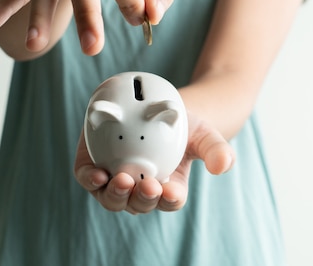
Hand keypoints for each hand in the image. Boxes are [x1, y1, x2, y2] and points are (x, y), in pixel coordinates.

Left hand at [73, 115, 234, 213]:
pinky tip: (97, 173)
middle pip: (139, 204)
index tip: (171, 190)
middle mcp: (140, 190)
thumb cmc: (182, 127)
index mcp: (168, 189)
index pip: (169, 201)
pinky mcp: (94, 166)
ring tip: (123, 180)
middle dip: (142, 198)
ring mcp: (116, 180)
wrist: (154, 107)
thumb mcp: (203, 133)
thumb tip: (223, 166)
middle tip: (148, 184)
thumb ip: (216, 149)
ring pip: (113, 198)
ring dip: (117, 194)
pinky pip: (89, 178)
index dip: (169, 199)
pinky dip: (91, 179)